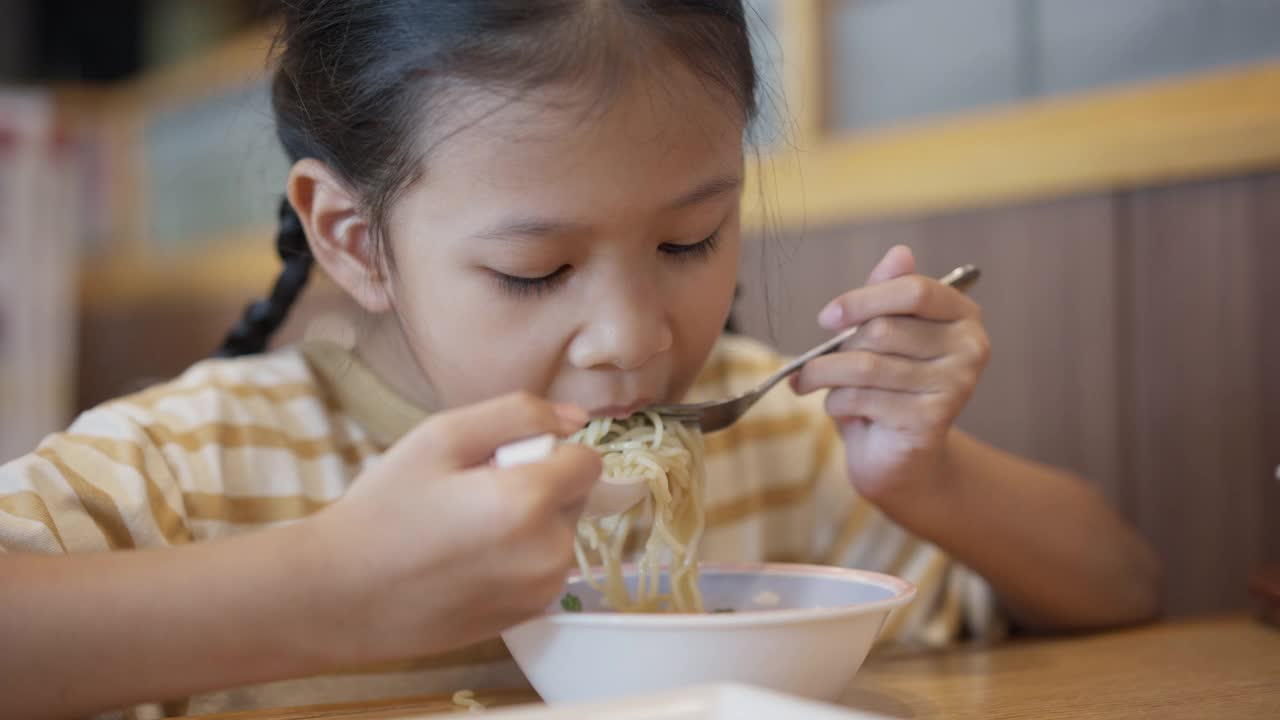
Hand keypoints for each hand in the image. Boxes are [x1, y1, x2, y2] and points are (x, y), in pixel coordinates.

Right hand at [301, 392, 600, 664]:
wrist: (342, 596)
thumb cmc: (385, 508)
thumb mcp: (443, 436)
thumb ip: (520, 414)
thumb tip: (576, 419)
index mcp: (530, 500)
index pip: (587, 460)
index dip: (545, 451)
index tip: (495, 463)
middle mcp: (549, 552)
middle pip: (575, 497)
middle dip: (538, 486)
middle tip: (470, 494)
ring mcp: (542, 590)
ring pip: (560, 533)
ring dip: (530, 523)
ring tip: (465, 529)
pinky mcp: (530, 615)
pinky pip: (544, 567)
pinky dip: (520, 557)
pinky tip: (468, 560)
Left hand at [791, 246, 989, 506]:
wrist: (900, 458)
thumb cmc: (887, 388)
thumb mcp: (882, 337)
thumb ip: (887, 294)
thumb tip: (899, 252)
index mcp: (962, 316)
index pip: (914, 290)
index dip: (863, 298)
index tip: (826, 317)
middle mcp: (969, 348)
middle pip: (883, 330)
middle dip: (839, 346)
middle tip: (816, 361)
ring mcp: (955, 386)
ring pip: (866, 365)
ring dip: (824, 374)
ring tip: (808, 381)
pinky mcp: (932, 421)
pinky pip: (863, 398)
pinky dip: (835, 402)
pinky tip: (837, 407)